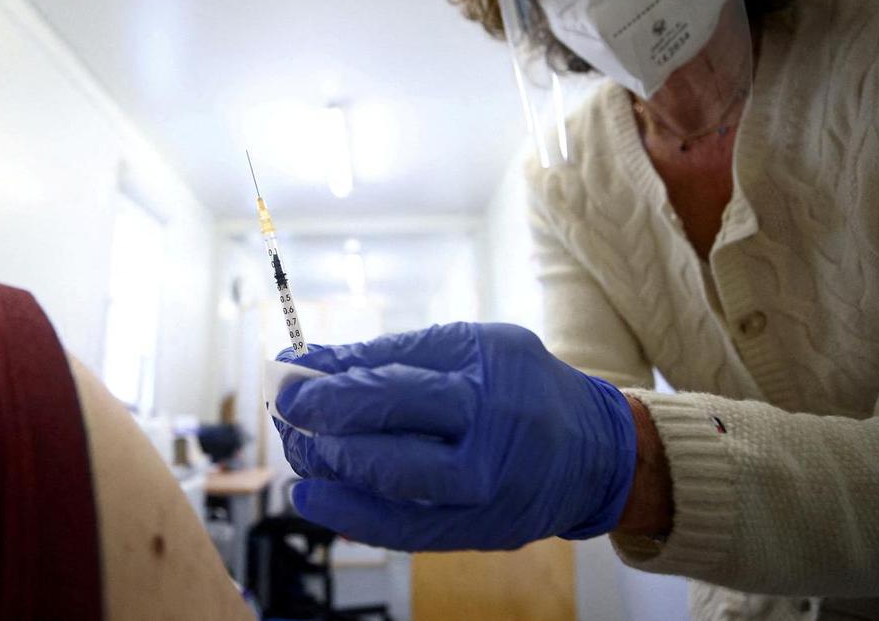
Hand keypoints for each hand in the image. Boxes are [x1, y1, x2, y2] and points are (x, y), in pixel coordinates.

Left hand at [272, 322, 636, 550]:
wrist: (594, 451)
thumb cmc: (519, 384)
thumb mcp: (469, 345)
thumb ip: (391, 354)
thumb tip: (311, 361)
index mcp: (487, 379)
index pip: (396, 383)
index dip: (333, 384)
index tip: (286, 373)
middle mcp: (489, 441)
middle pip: (393, 440)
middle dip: (326, 426)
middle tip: (284, 411)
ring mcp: (485, 494)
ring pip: (394, 490)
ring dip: (331, 470)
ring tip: (295, 449)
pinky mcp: (478, 531)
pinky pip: (406, 532)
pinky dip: (352, 517)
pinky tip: (313, 496)